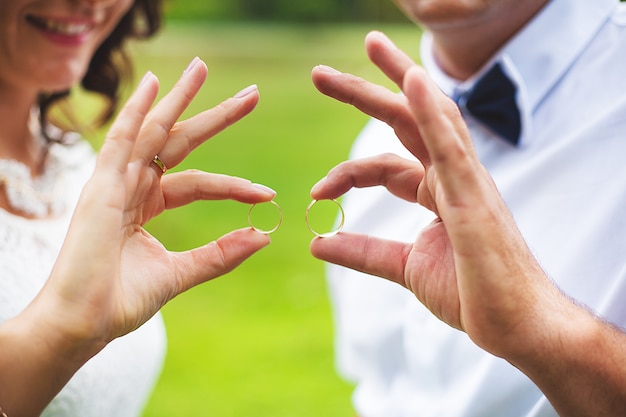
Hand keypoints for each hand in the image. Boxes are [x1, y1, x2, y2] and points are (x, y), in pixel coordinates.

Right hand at [35, 58, 274, 350]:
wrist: (83, 322)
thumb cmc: (121, 301)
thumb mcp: (181, 272)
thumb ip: (220, 254)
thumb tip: (262, 236)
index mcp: (147, 206)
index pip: (199, 184)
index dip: (234, 186)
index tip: (267, 194)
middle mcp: (132, 187)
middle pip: (179, 143)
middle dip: (214, 117)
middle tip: (250, 95)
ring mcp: (114, 183)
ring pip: (153, 131)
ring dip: (178, 98)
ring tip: (201, 68)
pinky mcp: (101, 187)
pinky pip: (121, 140)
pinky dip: (137, 112)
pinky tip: (153, 85)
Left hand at [309, 31, 565, 358]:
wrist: (514, 325)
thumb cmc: (472, 293)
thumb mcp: (405, 267)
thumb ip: (363, 252)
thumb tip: (318, 243)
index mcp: (438, 191)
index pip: (384, 165)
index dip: (346, 172)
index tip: (316, 191)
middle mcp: (452, 176)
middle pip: (406, 122)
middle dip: (366, 92)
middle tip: (322, 73)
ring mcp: (467, 181)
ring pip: (430, 117)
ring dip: (398, 79)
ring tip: (368, 45)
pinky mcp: (475, 196)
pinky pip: (451, 145)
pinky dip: (432, 111)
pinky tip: (411, 81)